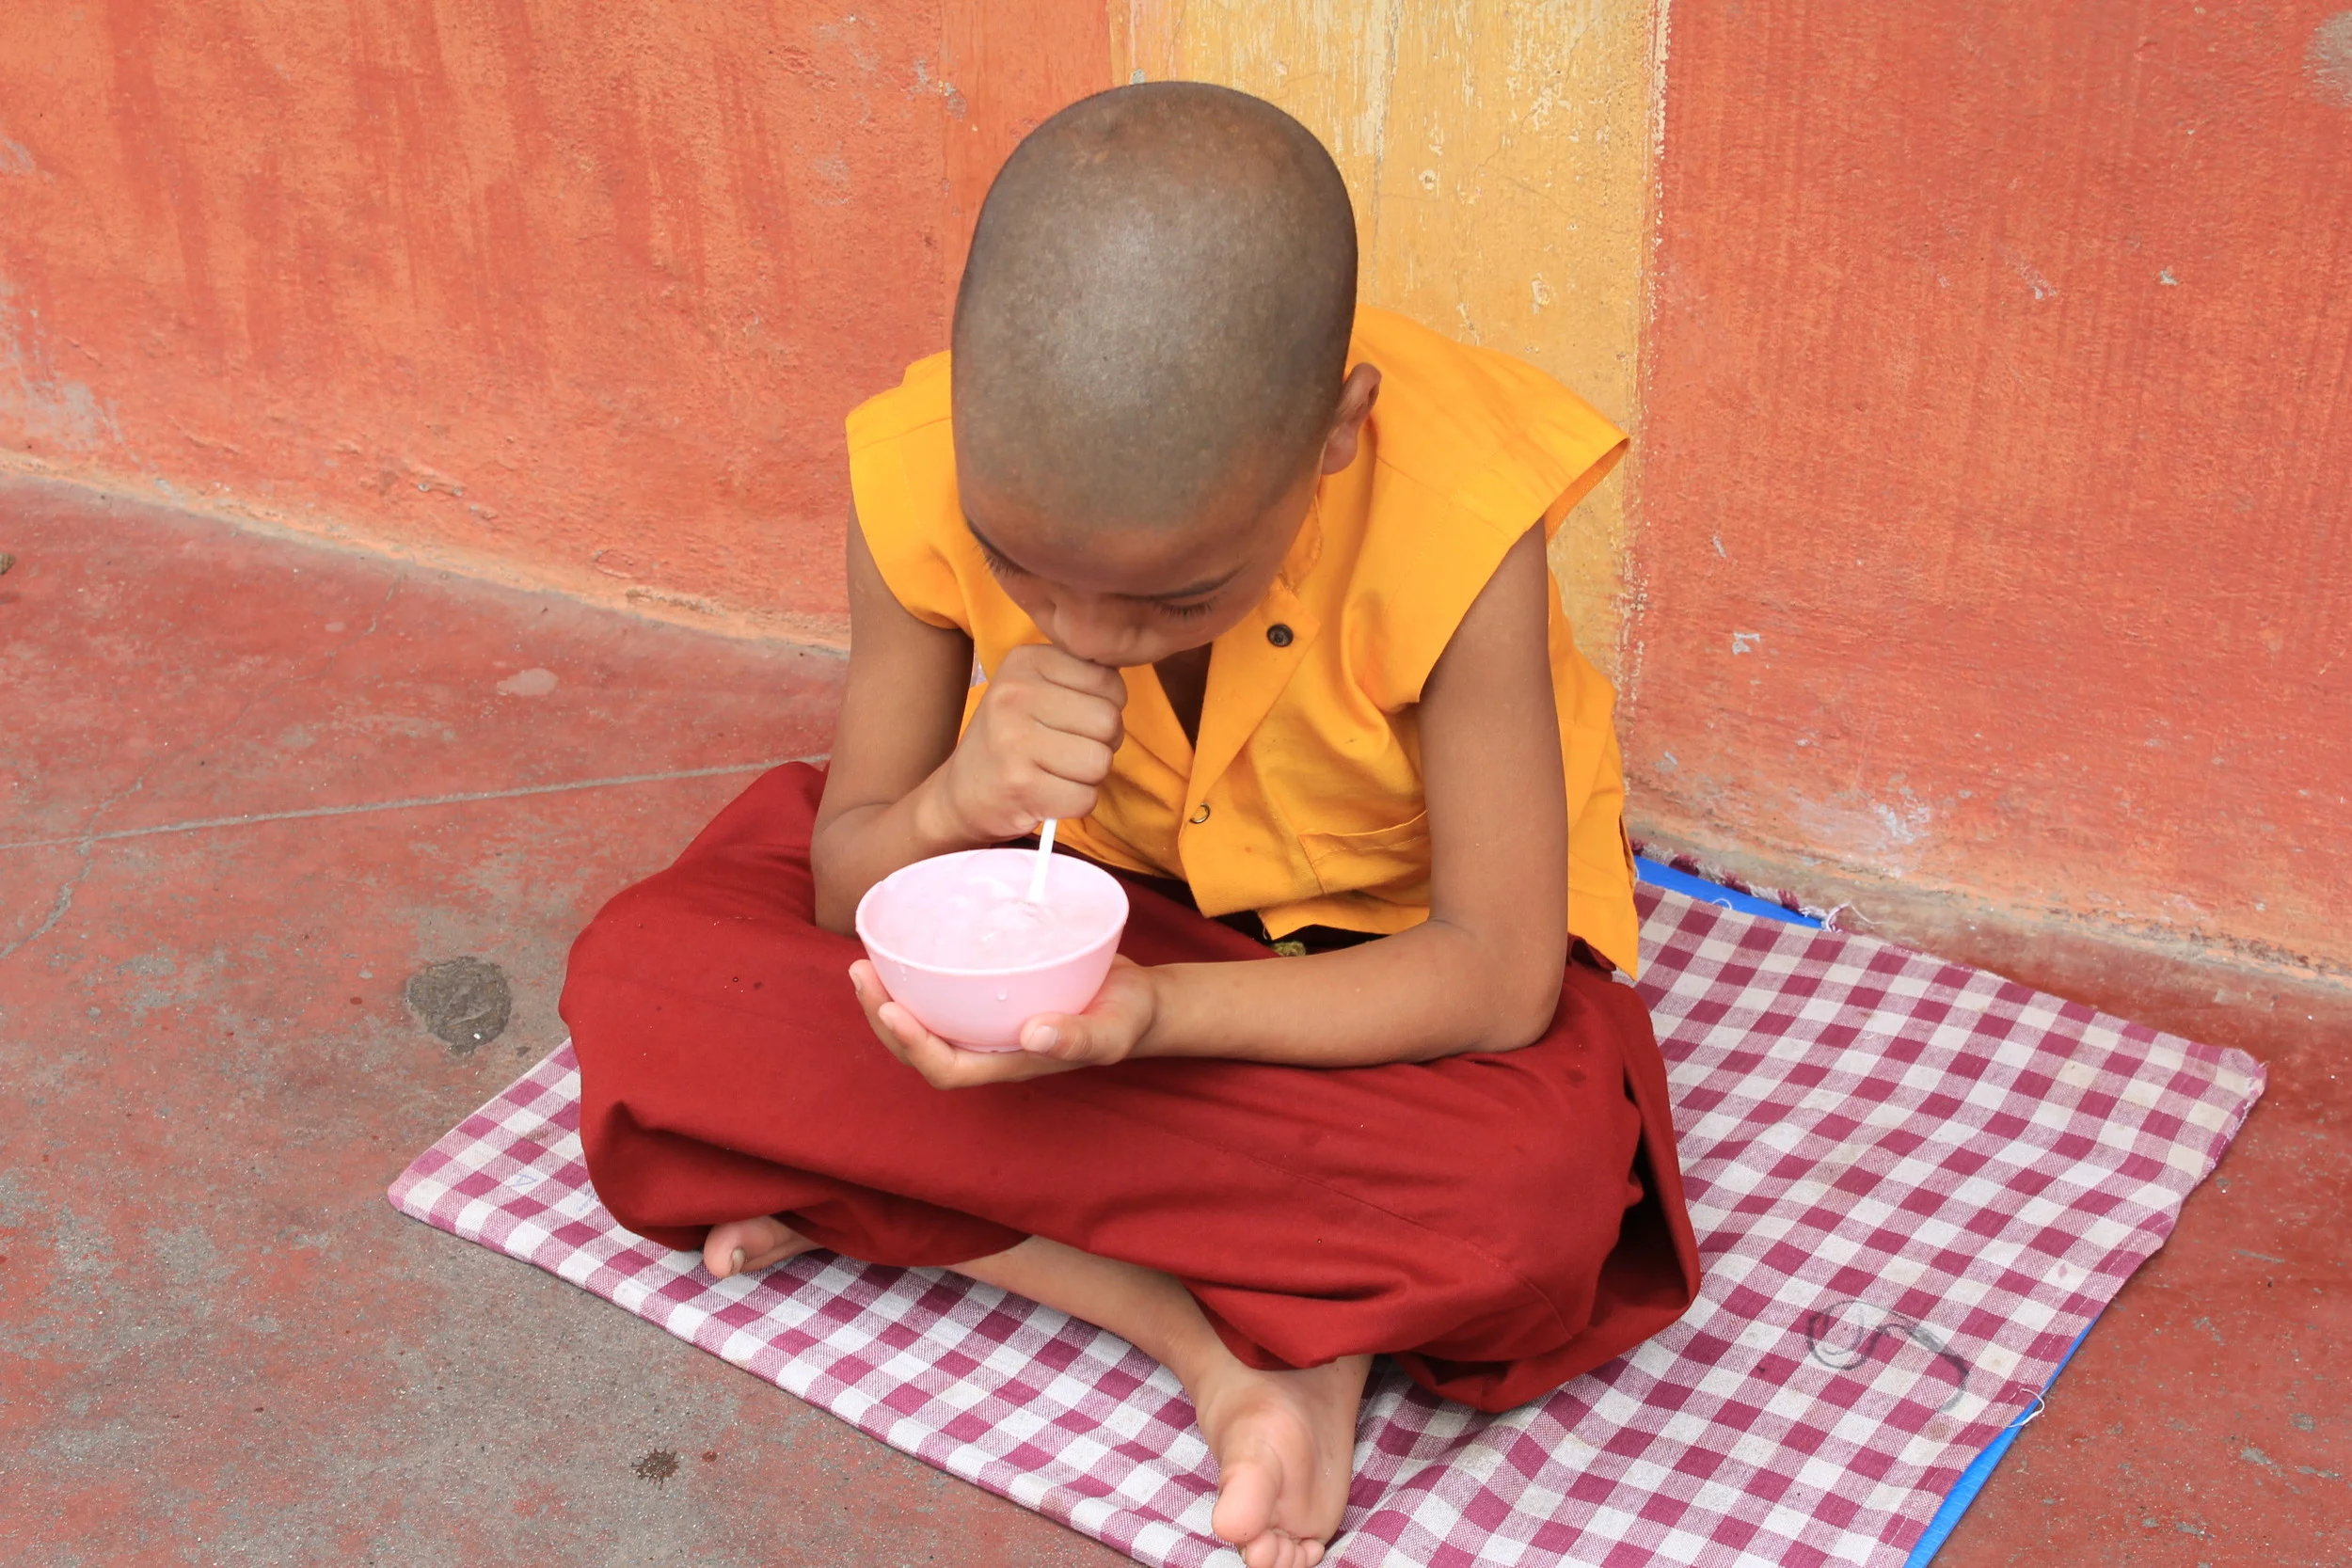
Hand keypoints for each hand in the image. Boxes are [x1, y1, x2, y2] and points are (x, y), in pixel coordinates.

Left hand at [847, 956, 1160, 1088]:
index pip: (946, 1069)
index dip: (913, 1046)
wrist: (1138, 1000)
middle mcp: (988, 1046)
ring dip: (887, 999)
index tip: (889, 1009)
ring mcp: (985, 1023)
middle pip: (919, 1049)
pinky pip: (941, 994)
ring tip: (864, 963)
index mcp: (1008, 1062)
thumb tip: (1034, 1035)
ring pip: (923, 1022)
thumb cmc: (1126, 1018)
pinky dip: (915, 978)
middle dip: (881, 1018)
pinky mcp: (989, 995)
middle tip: (860, 974)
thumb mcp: (1113, 1029)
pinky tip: (902, 948)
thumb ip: (1079, 1037)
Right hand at [930, 644, 1125, 841]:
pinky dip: (1076, 803)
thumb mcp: (1035, 688)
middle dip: (1101, 744)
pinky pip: (1086, 798)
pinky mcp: (1020, 785)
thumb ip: (1081, 676)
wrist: (961, 793)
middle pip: (1109, 722)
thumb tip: (1125, 682)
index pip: (1110, 681)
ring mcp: (1014, 740)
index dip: (1106, 708)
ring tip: (1057, 771)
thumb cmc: (1013, 739)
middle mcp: (1015, 693)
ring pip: (1101, 761)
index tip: (1074, 720)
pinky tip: (1049, 794)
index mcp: (1025, 661)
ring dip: (1089, 776)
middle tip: (1068, 751)